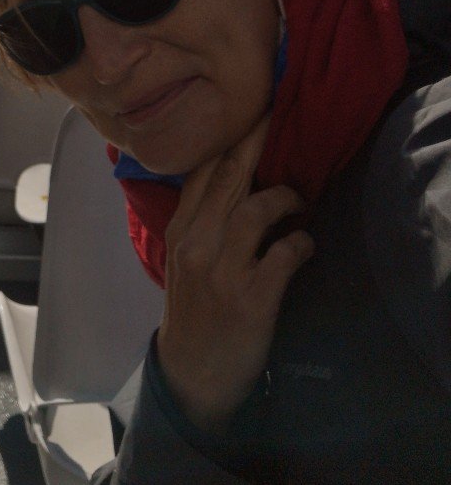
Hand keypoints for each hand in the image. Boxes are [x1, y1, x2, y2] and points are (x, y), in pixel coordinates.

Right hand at [156, 118, 313, 433]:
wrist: (193, 374)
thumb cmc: (194, 311)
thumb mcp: (183, 259)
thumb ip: (202, 220)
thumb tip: (233, 178)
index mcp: (179, 230)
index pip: (202, 171)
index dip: (227, 138)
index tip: (248, 110)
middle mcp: (196, 243)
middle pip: (229, 179)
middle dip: (256, 142)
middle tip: (279, 114)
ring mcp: (223, 271)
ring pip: (256, 210)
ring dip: (285, 198)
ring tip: (300, 200)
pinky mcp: (251, 298)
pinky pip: (283, 255)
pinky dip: (300, 243)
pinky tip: (305, 244)